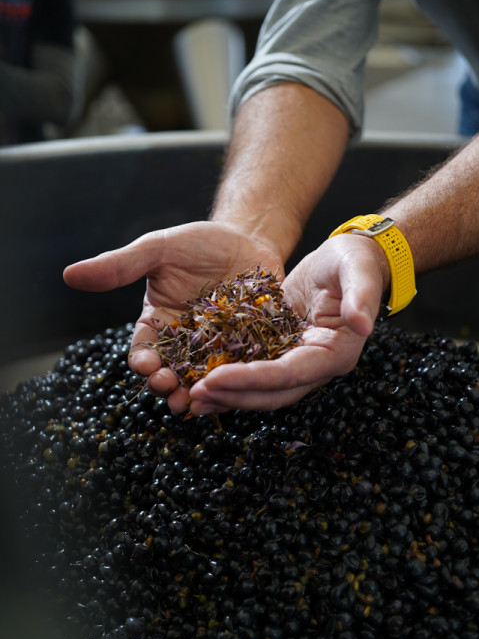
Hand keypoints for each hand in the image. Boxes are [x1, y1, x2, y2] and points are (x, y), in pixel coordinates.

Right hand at [63, 220, 283, 408]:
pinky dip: (236, 383)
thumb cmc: (199, 243)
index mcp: (157, 324)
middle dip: (167, 386)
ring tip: (197, 401)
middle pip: (170, 374)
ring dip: (198, 394)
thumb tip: (69, 274)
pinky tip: (237, 387)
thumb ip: (120, 265)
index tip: (145, 365)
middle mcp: (185, 344)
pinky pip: (241, 372)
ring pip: (204, 381)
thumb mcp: (158, 249)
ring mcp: (218, 350)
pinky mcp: (249, 351)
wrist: (249, 237)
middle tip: (170, 388)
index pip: (143, 350)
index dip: (142, 362)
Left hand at [186, 233, 387, 413]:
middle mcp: (315, 365)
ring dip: (226, 395)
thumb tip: (363, 325)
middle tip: (195, 395)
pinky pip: (252, 372)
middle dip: (232, 395)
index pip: (289, 375)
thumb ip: (361, 296)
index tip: (216, 378)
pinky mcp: (280, 351)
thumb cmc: (354, 261)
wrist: (347, 259)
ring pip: (259, 390)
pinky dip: (227, 378)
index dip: (252, 380)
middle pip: (271, 392)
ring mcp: (296, 361)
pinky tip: (199, 377)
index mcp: (335, 352)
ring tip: (191, 397)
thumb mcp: (358, 270)